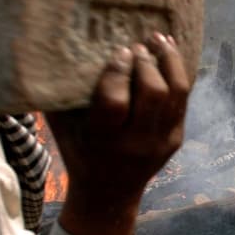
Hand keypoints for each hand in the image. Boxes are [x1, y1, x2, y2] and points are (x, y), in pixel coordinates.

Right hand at [45, 32, 189, 234]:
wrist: (108, 194)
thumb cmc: (78, 152)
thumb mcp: (62, 129)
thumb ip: (59, 96)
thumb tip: (50, 53)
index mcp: (103, 141)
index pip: (116, 102)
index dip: (118, 72)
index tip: (119, 51)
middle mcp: (136, 143)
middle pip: (153, 94)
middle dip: (147, 63)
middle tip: (137, 45)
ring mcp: (160, 142)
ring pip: (175, 94)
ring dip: (169, 62)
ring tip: (159, 40)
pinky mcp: (176, 139)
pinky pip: (183, 101)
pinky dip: (178, 73)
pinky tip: (170, 54)